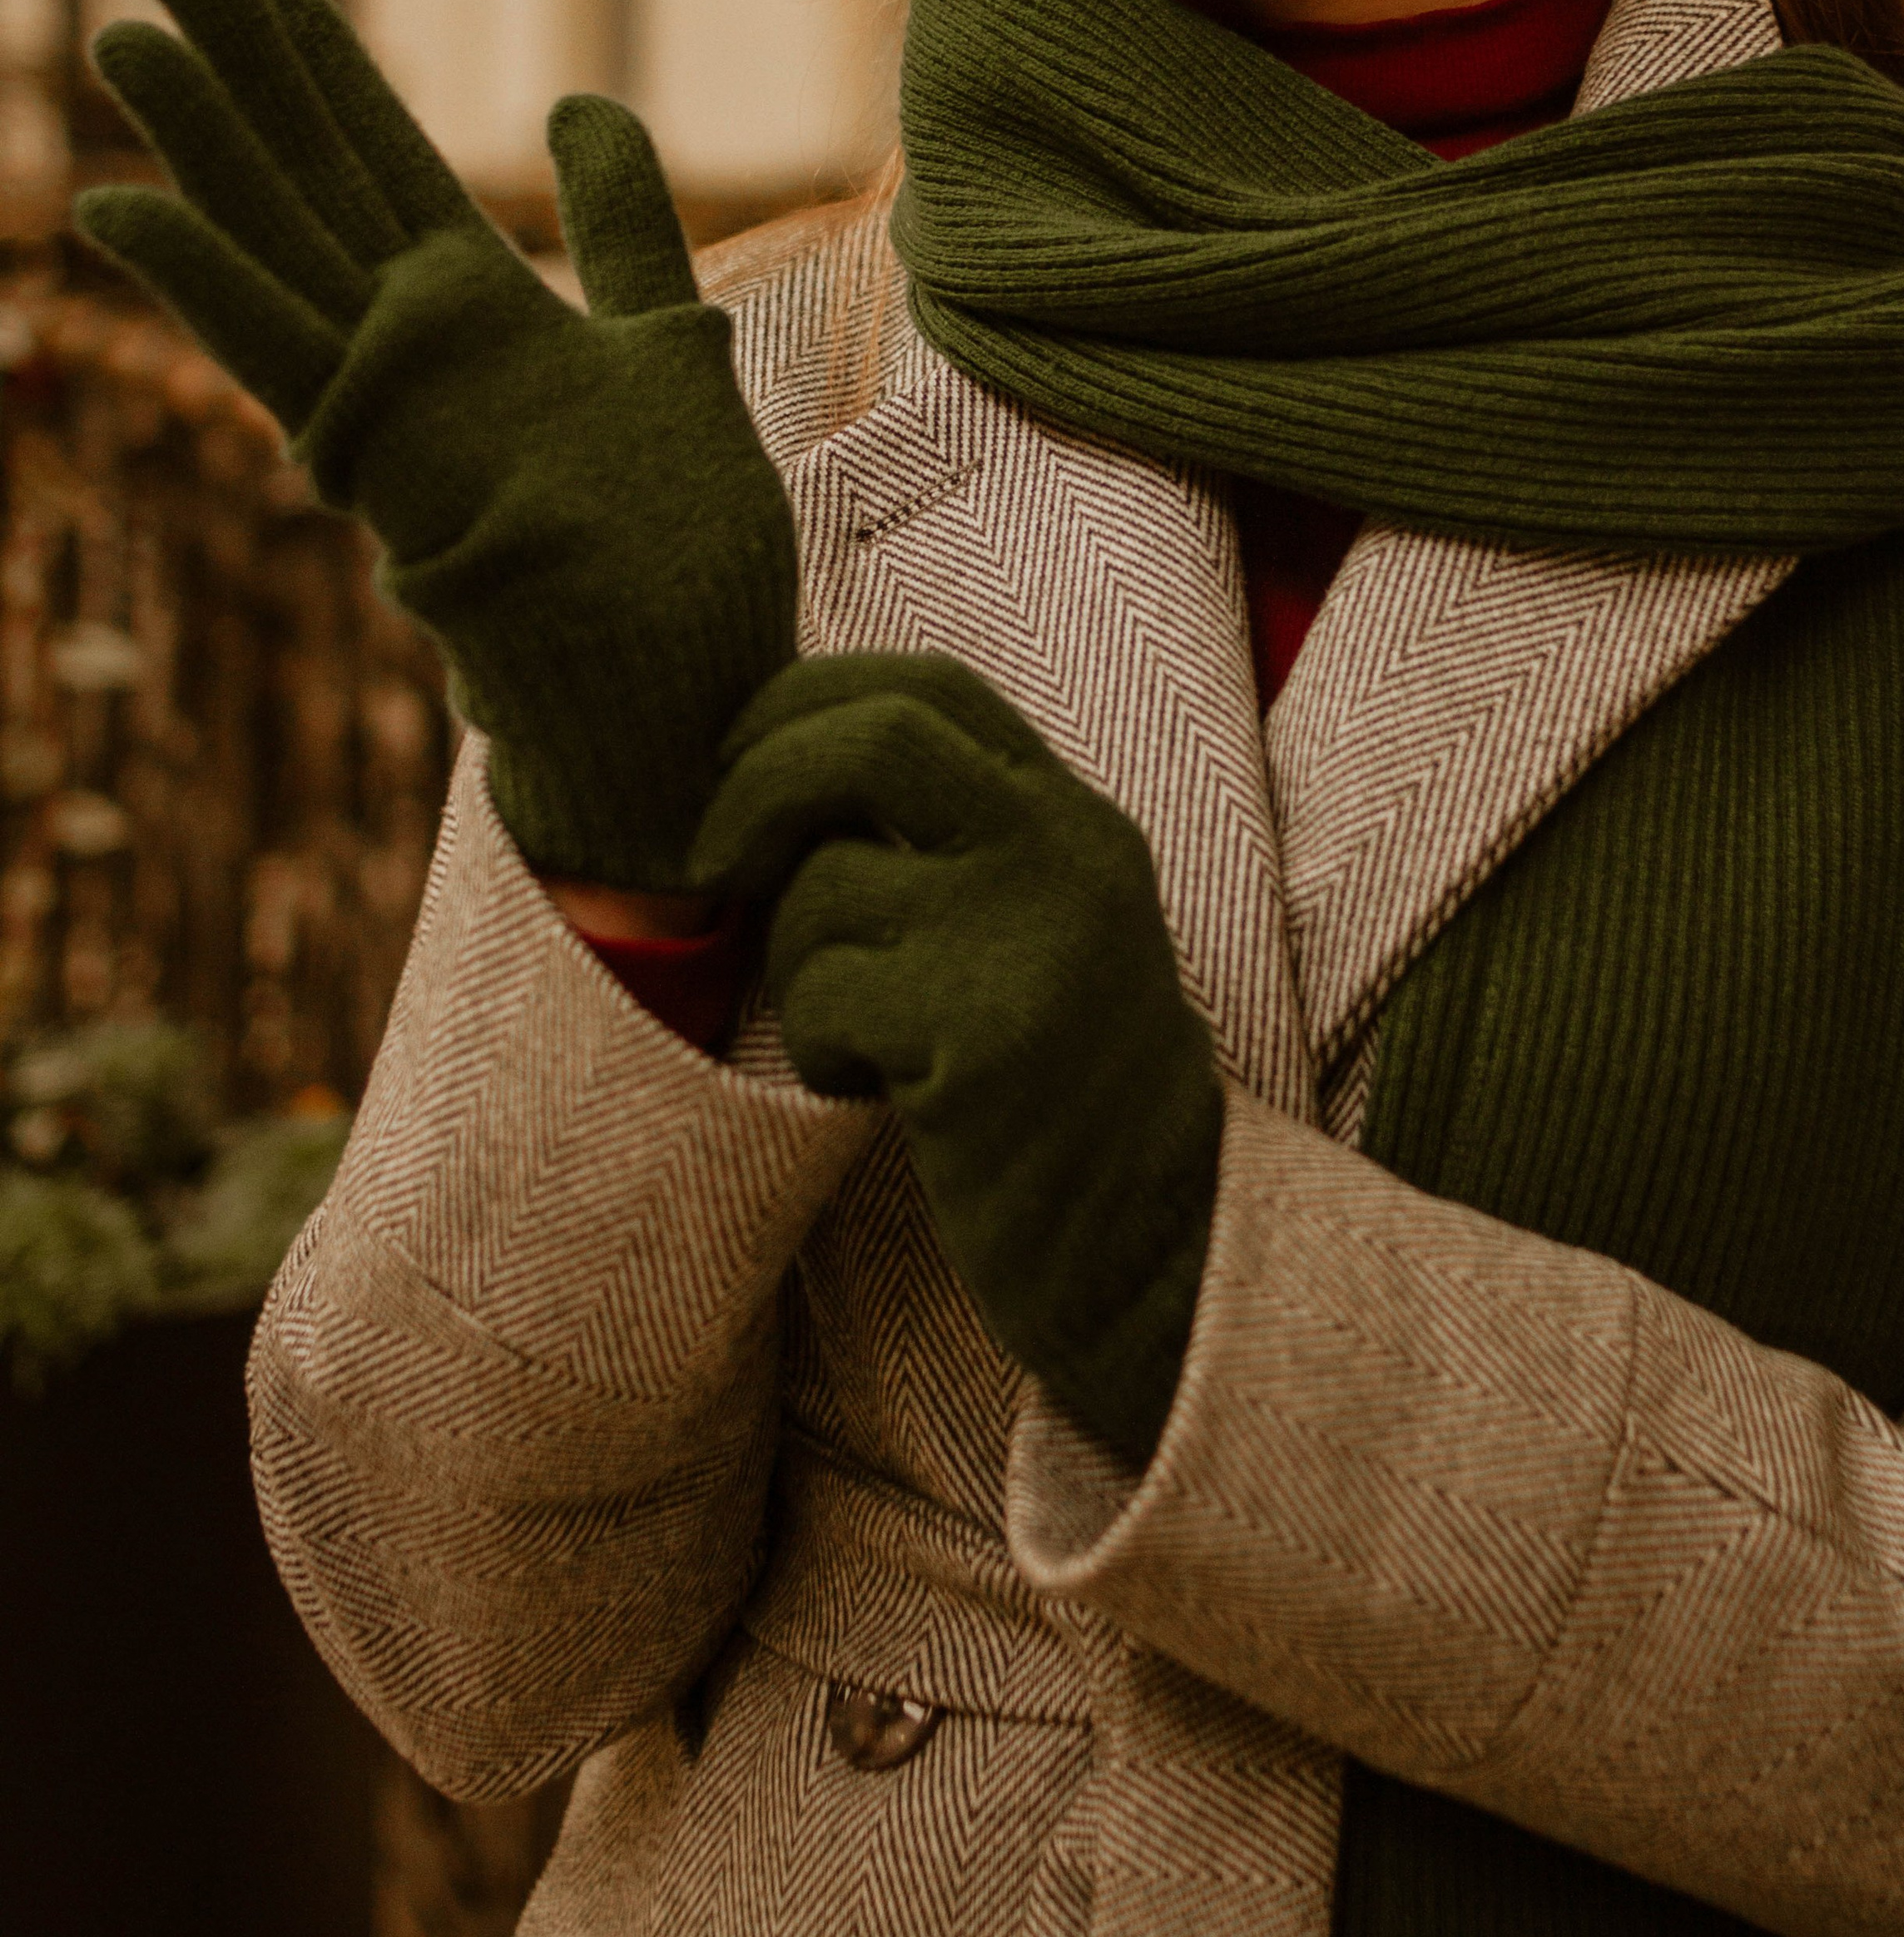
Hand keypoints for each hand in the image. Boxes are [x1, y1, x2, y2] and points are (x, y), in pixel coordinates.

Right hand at [77, 0, 796, 892]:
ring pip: (275, 238)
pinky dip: (197, 282)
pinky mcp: (386, 458)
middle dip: (236, 57)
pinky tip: (114, 207)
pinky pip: (274, 354)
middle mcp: (415, 338)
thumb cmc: (681, 546)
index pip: (375, 146)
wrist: (687, 681)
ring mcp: (391, 396)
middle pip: (308, 167)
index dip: (312, 54)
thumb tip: (580, 105)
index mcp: (478, 304)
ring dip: (196, 141)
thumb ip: (620, 226)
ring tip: (121, 40)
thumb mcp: (669, 342)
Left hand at [691, 653, 1223, 1465]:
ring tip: (848, 1033)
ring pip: (824, 888)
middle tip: (709, 859)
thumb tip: (773, 768)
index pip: (927, 688)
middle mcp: (1064, 853)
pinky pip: (821, 998)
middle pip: (872, 735)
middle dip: (757, 781)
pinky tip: (869, 1090)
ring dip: (791, 964)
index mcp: (1074, 819)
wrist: (1160, 1248)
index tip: (741, 753)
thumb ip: (952, 844)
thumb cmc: (1060, 1092)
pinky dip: (813, 1047)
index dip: (809, 699)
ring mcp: (1030, 938)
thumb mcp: (1037, 929)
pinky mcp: (983, 1035)